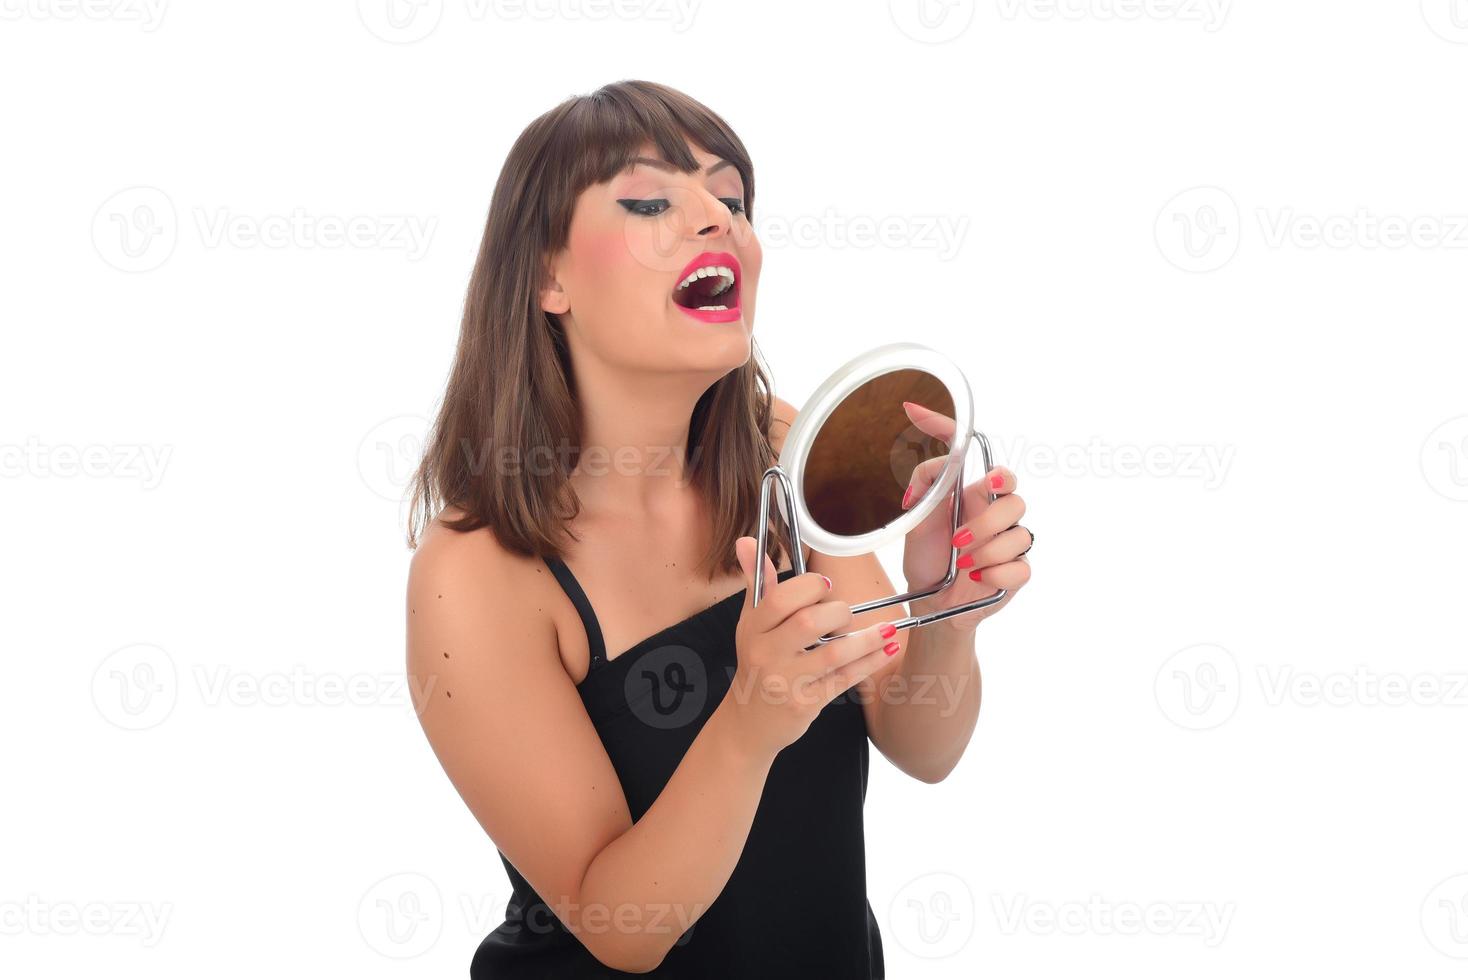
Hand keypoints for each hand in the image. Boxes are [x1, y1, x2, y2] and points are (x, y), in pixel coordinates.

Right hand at [725, 536, 901, 757]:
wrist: (748, 723)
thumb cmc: (757, 662)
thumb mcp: (751, 624)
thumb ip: (758, 583)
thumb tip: (747, 540)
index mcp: (753, 628)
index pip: (780, 599)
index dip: (808, 587)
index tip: (826, 585)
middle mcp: (765, 653)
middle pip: (808, 623)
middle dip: (837, 612)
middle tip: (846, 614)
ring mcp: (785, 681)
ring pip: (834, 654)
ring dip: (867, 639)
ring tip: (889, 629)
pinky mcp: (804, 704)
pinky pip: (844, 679)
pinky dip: (870, 662)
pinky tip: (887, 650)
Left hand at [896, 401, 1031, 633]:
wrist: (930, 599)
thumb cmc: (926, 557)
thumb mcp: (917, 520)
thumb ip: (928, 484)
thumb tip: (943, 461)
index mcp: (976, 500)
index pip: (1000, 475)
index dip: (1003, 476)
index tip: (989, 481)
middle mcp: (997, 519)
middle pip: (1016, 503)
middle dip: (987, 523)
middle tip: (957, 540)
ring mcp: (1009, 545)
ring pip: (1021, 537)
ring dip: (987, 553)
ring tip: (961, 564)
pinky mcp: (1016, 572)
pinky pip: (1021, 568)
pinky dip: (996, 575)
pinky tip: (977, 577)